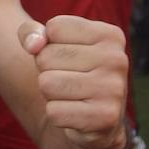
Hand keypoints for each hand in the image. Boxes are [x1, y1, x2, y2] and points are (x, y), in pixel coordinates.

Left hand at [20, 15, 128, 148]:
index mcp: (110, 35)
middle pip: (46, 57)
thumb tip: (33, 45)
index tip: (67, 57)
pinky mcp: (105, 117)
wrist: (95, 120)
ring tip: (70, 95)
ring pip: (47, 84)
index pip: (54, 28)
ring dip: (50, 93)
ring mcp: (114, 89)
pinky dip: (56, 114)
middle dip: (47, 71)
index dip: (48, 45)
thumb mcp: (51, 43)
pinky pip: (53, 112)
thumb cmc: (70, 72)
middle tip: (68, 80)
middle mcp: (117, 59)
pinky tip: (74, 113)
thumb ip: (31, 32)